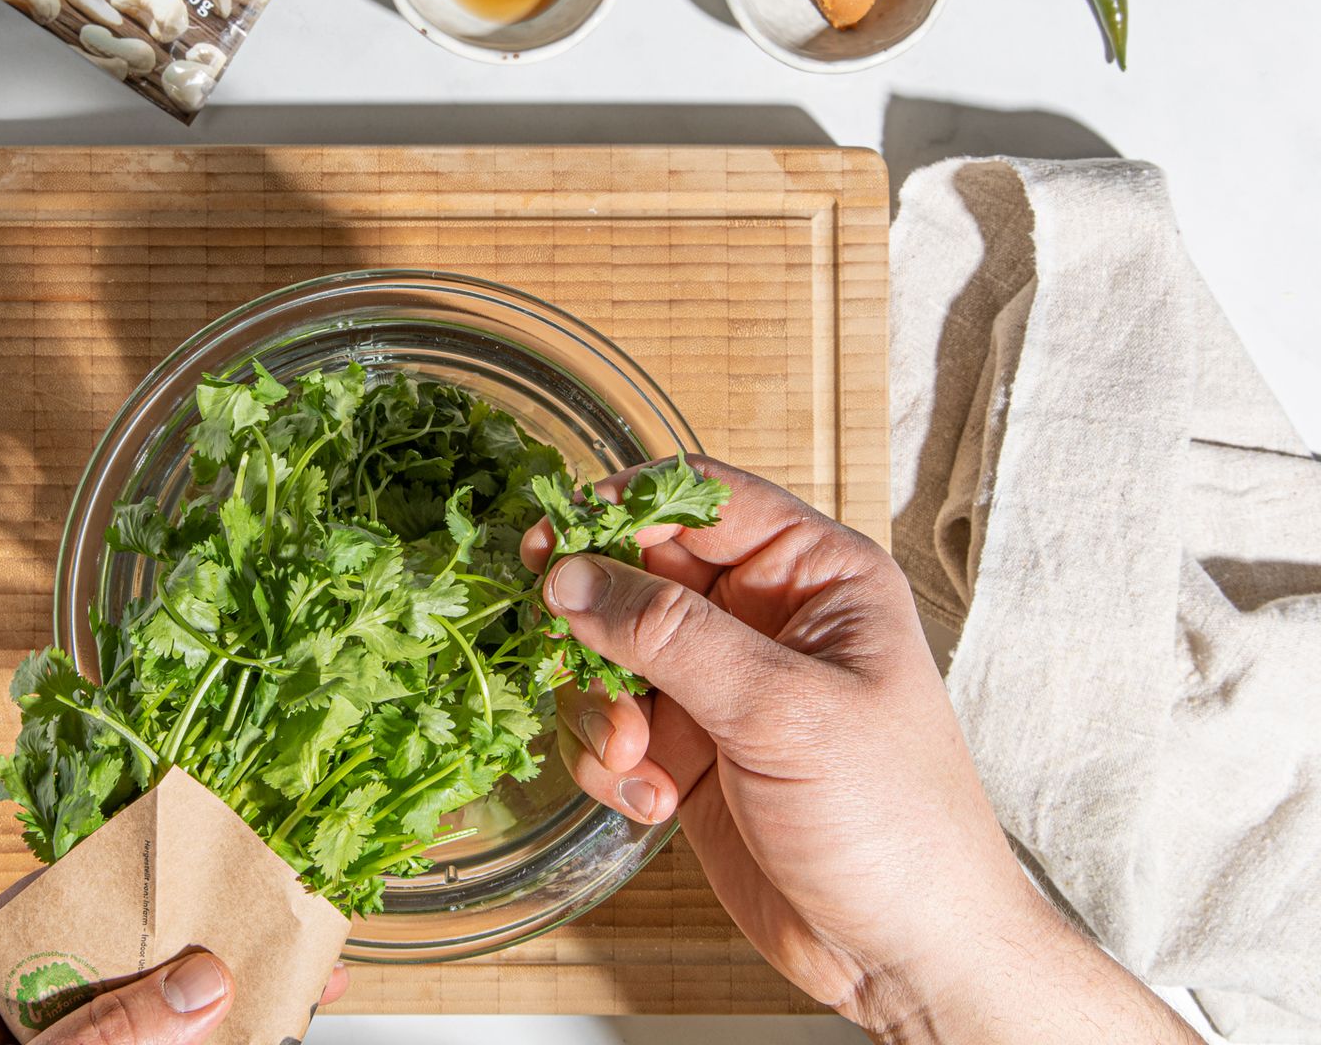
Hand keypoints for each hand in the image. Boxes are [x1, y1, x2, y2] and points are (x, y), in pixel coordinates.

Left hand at [0, 873, 347, 1044]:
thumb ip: (109, 1034)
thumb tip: (203, 983)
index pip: (65, 888)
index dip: (144, 872)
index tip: (217, 862)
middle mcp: (12, 990)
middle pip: (122, 942)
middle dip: (203, 938)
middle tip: (278, 922)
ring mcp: (55, 1034)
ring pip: (150, 998)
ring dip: (221, 994)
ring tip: (300, 980)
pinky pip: (154, 1040)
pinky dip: (208, 1038)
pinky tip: (268, 1029)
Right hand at [523, 456, 1196, 1043]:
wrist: (907, 957)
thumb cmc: (894, 823)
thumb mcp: (783, 711)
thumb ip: (671, 635)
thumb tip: (571, 575)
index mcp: (814, 575)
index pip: (701, 501)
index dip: (620, 509)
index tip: (552, 537)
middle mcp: (764, 619)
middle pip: (640, 574)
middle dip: (598, 621)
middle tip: (562, 645)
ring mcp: (723, 687)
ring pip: (612, 653)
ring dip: (601, 704)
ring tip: (631, 753)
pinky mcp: (690, 752)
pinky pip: (613, 726)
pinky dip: (611, 762)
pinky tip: (651, 800)